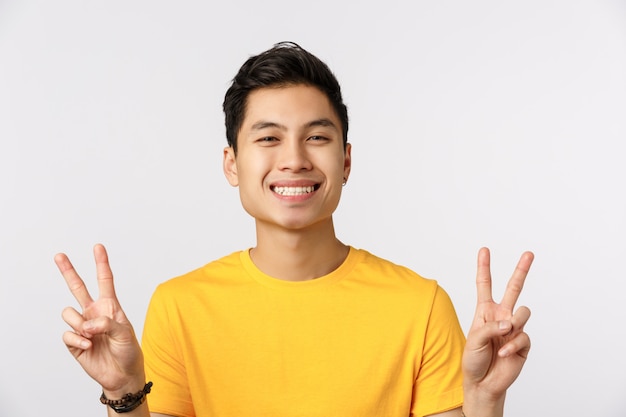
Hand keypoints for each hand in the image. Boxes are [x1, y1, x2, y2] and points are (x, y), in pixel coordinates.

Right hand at [55, 244, 144, 396]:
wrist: (121, 374)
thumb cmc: (128, 351)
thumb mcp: (125, 332)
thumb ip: (107, 323)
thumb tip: (87, 324)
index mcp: (110, 306)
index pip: (104, 280)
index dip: (101, 263)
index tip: (98, 247)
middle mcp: (94, 312)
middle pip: (78, 287)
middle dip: (68, 271)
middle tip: (59, 255)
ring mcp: (82, 326)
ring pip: (69, 312)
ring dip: (81, 324)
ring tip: (94, 337)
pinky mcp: (74, 341)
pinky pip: (67, 333)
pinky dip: (78, 340)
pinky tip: (88, 347)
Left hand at [462, 247, 533, 407]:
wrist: (483, 383)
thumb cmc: (474, 359)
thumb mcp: (474, 340)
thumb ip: (490, 327)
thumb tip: (510, 323)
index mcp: (485, 311)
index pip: (485, 285)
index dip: (484, 267)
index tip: (484, 250)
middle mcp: (501, 316)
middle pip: (513, 288)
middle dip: (521, 270)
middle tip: (529, 253)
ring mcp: (513, 328)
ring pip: (523, 312)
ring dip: (514, 323)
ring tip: (504, 338)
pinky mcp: (523, 343)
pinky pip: (523, 336)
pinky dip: (513, 345)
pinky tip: (505, 353)